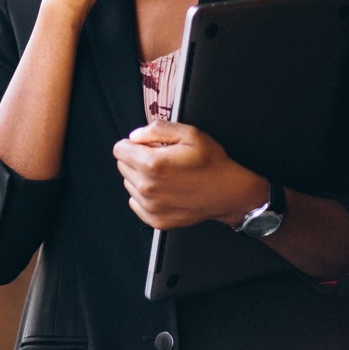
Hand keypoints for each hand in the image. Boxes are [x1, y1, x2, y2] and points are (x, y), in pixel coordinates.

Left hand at [112, 119, 264, 229]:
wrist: (229, 194)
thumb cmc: (212, 164)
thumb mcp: (190, 134)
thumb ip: (157, 129)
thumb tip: (135, 135)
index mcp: (152, 164)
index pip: (119, 149)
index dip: (133, 144)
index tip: (146, 146)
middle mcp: (147, 187)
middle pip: (122, 165)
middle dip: (137, 159)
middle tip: (161, 159)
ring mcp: (150, 206)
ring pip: (129, 183)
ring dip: (141, 177)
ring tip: (166, 175)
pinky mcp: (155, 219)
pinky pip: (135, 202)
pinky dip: (146, 196)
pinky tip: (165, 190)